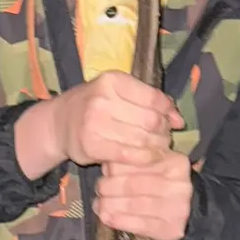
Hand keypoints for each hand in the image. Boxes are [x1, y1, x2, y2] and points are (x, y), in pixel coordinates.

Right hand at [50, 72, 182, 168]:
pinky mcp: (92, 146)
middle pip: (150, 120)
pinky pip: (129, 155)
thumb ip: (150, 101)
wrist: (59, 124)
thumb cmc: (94, 106)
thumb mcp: (118, 93)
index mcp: (112, 81)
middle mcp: (102, 100)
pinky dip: (144, 159)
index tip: (171, 121)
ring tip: (156, 148)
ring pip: (142, 139)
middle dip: (163, 132)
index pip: (153, 98)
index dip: (168, 112)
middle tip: (164, 138)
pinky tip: (147, 159)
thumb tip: (179, 120)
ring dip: (156, 147)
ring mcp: (95, 124)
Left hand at [95, 151, 193, 239]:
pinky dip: (120, 221)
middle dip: (110, 187)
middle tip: (99, 189)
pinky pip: (140, 225)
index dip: (117, 166)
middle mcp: (181, 185)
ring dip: (111, 205)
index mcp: (176, 162)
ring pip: (135, 205)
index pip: (139, 161)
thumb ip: (132, 162)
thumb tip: (106, 164)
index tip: (105, 170)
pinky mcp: (172, 229)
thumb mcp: (151, 167)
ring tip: (99, 205)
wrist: (184, 213)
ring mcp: (179, 209)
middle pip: (134, 184)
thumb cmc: (160, 186)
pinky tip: (107, 218)